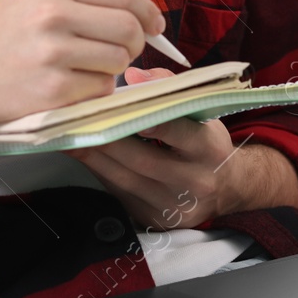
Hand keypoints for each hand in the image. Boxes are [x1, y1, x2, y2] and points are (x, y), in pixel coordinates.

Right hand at [0, 0, 166, 133]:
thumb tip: (134, 9)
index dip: (148, 10)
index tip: (155, 23)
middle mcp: (55, 14)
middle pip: (129, 29)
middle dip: (134, 43)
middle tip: (122, 50)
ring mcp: (54, 53)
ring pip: (118, 61)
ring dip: (111, 69)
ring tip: (83, 67)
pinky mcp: (54, 89)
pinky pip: (101, 89)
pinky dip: (93, 90)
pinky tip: (69, 85)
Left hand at [62, 67, 297, 230]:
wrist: (227, 188)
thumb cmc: (207, 143)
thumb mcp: (202, 111)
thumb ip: (169, 88)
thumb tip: (133, 78)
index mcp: (210, 150)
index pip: (178, 133)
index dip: (148, 120)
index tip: (119, 107)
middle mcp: (194, 182)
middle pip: (142, 159)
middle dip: (105, 137)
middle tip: (76, 118)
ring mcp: (172, 206)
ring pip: (123, 179)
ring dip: (93, 156)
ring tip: (69, 134)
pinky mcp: (154, 219)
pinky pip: (119, 193)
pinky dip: (98, 171)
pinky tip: (84, 154)